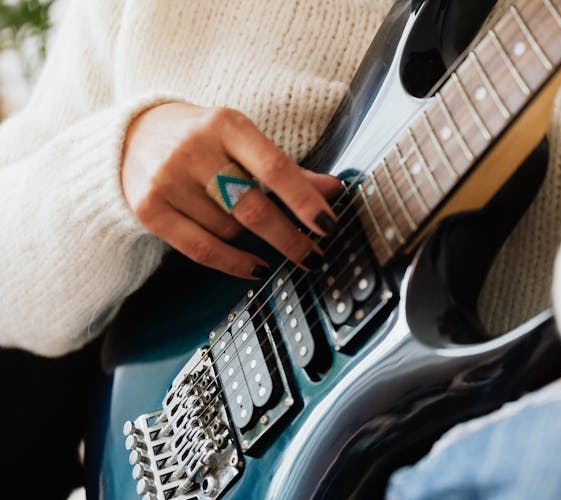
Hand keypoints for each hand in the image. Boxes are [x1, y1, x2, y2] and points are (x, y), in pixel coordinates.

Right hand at [121, 102, 340, 278]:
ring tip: (253, 228)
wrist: (131, 136)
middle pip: (252, 207)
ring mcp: (167, 181)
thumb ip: (287, 168)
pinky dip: (235, 262)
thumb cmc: (202, 138)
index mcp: (225, 125)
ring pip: (230, 230)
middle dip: (288, 238)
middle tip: (314, 256)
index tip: (328, 224)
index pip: (273, 167)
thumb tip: (333, 190)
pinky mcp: (149, 210)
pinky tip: (257, 268)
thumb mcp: (243, 140)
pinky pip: (202, 249)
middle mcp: (193, 150)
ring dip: (252, 239)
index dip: (304, 200)